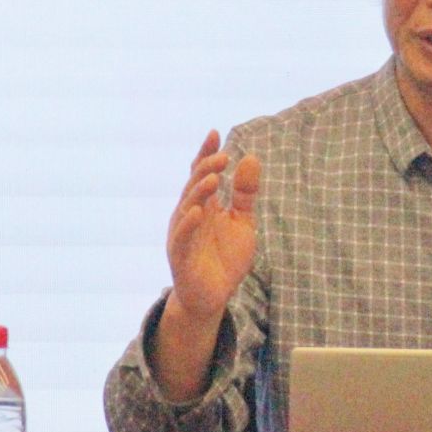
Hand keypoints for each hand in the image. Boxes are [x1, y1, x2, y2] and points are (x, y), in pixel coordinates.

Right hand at [165, 131, 261, 322]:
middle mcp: (189, 216)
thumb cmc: (225, 259)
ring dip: (199, 192)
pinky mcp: (181, 257)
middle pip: (194, 186)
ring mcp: (182, 236)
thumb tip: (251, 158)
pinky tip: (198, 211)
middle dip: (206, 169)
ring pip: (186, 208)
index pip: (201, 173)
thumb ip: (245, 194)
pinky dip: (188, 224)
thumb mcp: (242, 222)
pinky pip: (182, 238)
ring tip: (213, 177)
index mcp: (203, 206)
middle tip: (223, 156)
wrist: (213, 298)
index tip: (216, 133)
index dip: (206, 153)